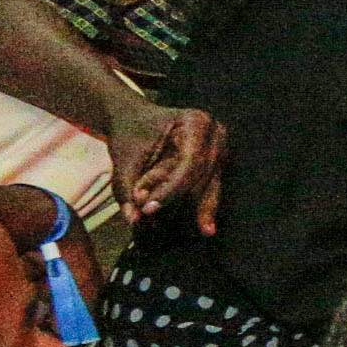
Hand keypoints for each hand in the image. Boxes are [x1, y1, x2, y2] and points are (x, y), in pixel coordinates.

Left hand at [106, 99, 224, 231]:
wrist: (135, 119)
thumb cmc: (129, 135)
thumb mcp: (124, 160)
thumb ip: (127, 189)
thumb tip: (134, 220)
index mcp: (196, 122)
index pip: (189, 162)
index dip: (171, 189)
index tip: (149, 209)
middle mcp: (216, 133)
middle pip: (203, 177)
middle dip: (179, 200)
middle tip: (155, 224)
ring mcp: (222, 147)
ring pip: (211, 186)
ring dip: (191, 207)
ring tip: (181, 227)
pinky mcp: (219, 162)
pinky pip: (211, 188)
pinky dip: (200, 205)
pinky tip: (204, 226)